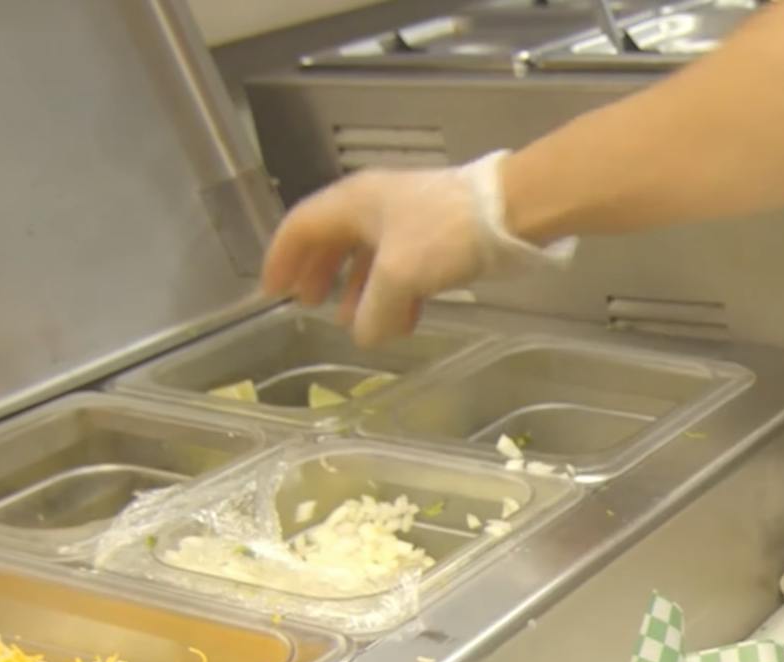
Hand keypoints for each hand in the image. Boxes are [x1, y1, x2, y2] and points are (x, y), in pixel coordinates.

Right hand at [260, 151, 571, 345]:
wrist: (512, 211)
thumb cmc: (445, 234)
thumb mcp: (400, 276)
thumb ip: (374, 310)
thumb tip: (363, 335)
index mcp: (352, 203)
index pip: (300, 227)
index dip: (281, 260)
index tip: (272, 292)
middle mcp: (374, 205)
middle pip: (333, 241)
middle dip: (320, 275)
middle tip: (308, 306)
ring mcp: (407, 218)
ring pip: (371, 257)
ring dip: (359, 291)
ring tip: (353, 324)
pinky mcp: (438, 235)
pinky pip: (404, 267)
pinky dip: (396, 294)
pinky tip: (403, 322)